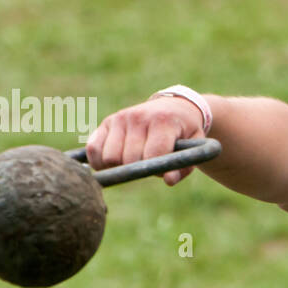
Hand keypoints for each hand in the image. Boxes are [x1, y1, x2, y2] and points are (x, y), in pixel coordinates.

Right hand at [85, 96, 205, 185]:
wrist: (175, 107)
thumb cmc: (185, 131)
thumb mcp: (194, 146)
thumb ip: (183, 166)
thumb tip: (168, 180)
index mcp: (163, 122)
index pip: (151, 155)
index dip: (154, 169)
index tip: (161, 171)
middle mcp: (138, 117)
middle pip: (128, 159)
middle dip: (138, 169)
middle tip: (148, 165)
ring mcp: (120, 118)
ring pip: (109, 157)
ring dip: (118, 167)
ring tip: (132, 163)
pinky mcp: (108, 122)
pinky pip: (93, 148)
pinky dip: (99, 161)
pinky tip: (113, 163)